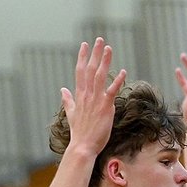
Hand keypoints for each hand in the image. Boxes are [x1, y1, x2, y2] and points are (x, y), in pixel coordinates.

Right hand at [62, 38, 128, 156]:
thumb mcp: (71, 114)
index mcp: (79, 95)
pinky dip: (117, 81)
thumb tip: (62, 89)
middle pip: (89, 69)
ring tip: (108, 48)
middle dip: (94, 54)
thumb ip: (67, 100)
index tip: (84, 45)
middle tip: (99, 39)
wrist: (82, 146)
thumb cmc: (79, 132)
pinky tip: (123, 72)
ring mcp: (96, 100)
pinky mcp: (105, 107)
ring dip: (104, 61)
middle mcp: (87, 95)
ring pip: (100, 76)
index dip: (82, 57)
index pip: (80, 72)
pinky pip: (112, 91)